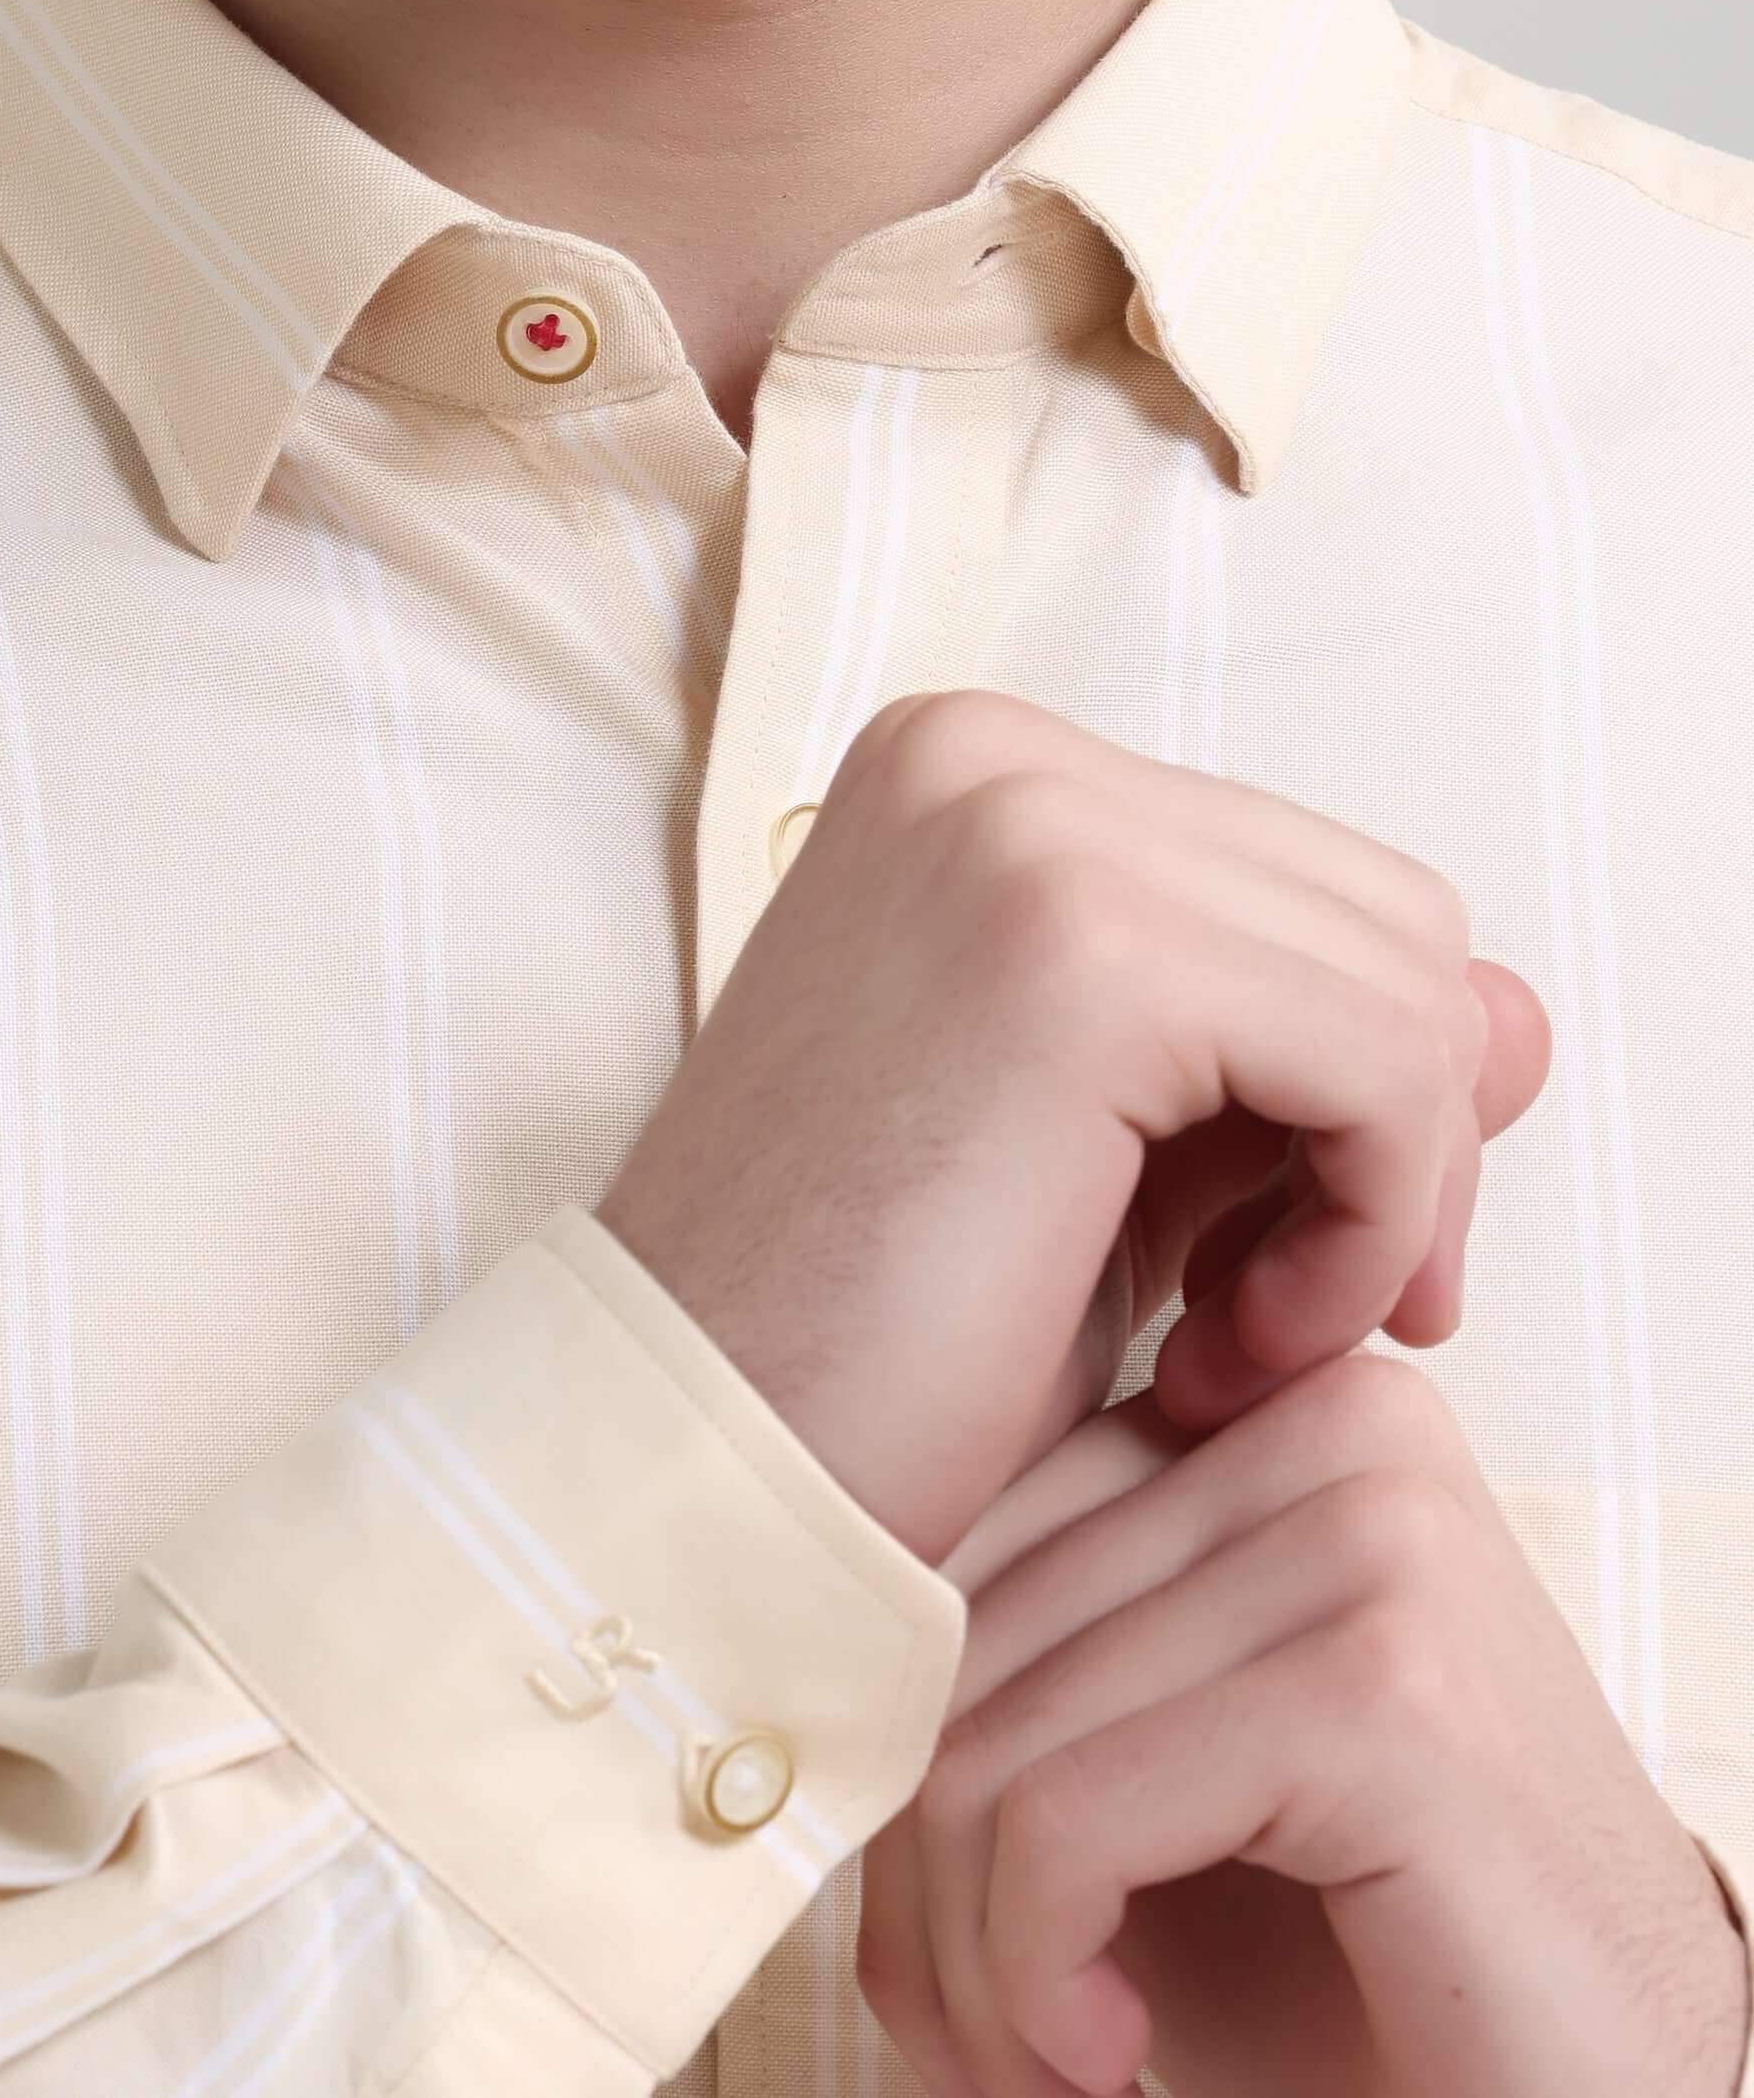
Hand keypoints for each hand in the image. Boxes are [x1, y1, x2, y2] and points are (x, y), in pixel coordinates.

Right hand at [596, 689, 1549, 1565]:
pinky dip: (1363, 1232)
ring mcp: (1023, 825)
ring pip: (1413, 990)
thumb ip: (1300, 1047)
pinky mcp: (1078, 944)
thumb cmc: (865, 1324)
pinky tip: (1215, 1341)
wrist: (685, 1452)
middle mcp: (987, 753)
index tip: (1268, 1276)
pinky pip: (1387, 1066)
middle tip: (1263, 1323)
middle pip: (1388, 920)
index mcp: (967, 767)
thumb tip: (1521, 1013)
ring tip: (1221, 1338)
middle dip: (1390, 1150)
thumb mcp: (1118, 1150)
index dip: (1352, 1101)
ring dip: (1374, 1204)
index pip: (1313, 888)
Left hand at [856, 1349, 1753, 2097]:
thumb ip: (1006, 1666)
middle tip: (973, 2035)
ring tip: (1041, 2059)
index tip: (947, 1929)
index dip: (906, 1747)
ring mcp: (1369, 1543)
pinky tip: (1105, 2052)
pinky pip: (1066, 1818)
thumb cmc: (1367, 1962)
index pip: (964, 1529)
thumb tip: (769, 1667)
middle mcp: (1330, 1430)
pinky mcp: (1383, 1693)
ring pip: (991, 1733)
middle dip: (922, 1872)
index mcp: (1272, 1408)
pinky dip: (1033, 1973)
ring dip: (971, 1955)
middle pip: (964, 1627)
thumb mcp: (1155, 1765)